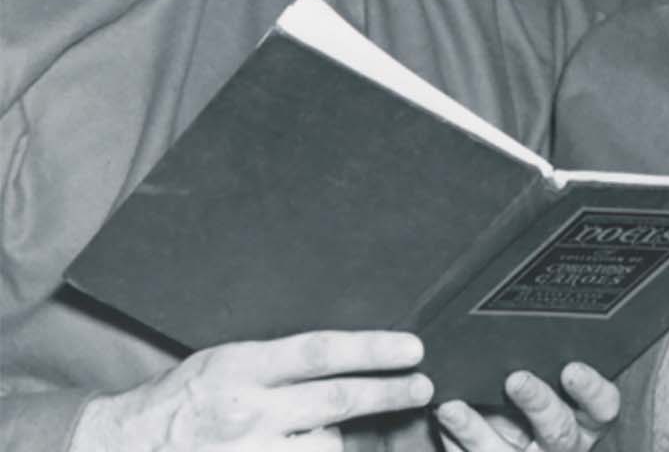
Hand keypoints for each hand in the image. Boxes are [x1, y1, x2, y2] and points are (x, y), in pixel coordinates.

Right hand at [69, 330, 429, 450]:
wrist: (122, 446)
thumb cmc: (182, 398)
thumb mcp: (225, 362)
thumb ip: (278, 362)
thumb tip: (346, 355)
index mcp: (240, 368)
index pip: (321, 352)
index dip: (373, 349)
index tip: (413, 349)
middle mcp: (247, 412)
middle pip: (337, 400)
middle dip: (389, 393)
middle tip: (423, 386)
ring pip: (327, 446)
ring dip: (359, 439)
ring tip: (385, 429)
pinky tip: (342, 448)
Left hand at [435, 363, 618, 451]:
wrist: (501, 438)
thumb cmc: (529, 399)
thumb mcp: (548, 380)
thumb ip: (544, 361)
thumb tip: (522, 316)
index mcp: (586, 420)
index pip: (603, 408)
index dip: (591, 391)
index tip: (572, 368)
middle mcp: (562, 446)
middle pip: (558, 431)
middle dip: (538, 404)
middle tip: (515, 379)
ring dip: (477, 430)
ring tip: (452, 406)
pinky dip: (455, 436)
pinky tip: (443, 414)